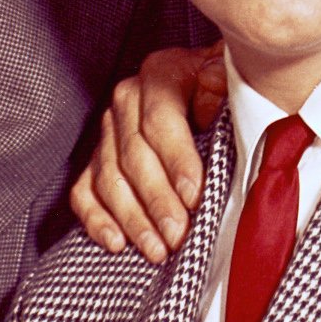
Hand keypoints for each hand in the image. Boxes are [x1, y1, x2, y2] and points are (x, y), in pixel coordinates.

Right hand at [72, 44, 224, 256]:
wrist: (215, 85)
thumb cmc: (229, 89)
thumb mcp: (235, 80)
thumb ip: (227, 90)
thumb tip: (219, 106)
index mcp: (162, 72)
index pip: (161, 122)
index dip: (177, 162)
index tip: (195, 196)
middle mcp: (128, 98)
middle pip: (133, 156)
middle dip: (157, 201)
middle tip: (178, 234)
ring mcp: (108, 130)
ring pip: (109, 178)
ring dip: (132, 219)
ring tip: (157, 249)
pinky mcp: (97, 158)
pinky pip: (85, 191)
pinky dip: (97, 219)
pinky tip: (116, 242)